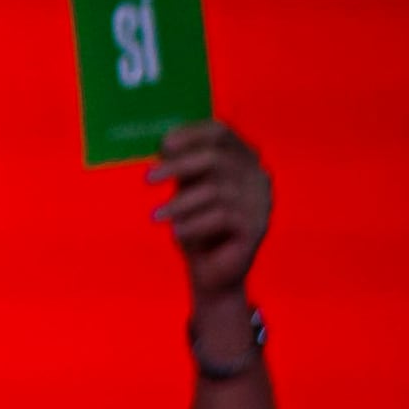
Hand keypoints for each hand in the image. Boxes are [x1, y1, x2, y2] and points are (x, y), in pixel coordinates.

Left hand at [151, 121, 273, 308]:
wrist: (213, 275)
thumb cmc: (197, 229)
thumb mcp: (187, 193)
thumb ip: (183, 170)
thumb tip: (164, 145)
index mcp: (243, 160)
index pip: (222, 133)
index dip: (192, 134)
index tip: (163, 144)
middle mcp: (257, 176)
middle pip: (217, 158)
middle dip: (179, 165)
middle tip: (148, 178)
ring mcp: (261, 200)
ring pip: (217, 190)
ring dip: (180, 202)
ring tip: (156, 216)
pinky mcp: (257, 226)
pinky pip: (222, 217)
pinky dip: (194, 223)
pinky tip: (176, 233)